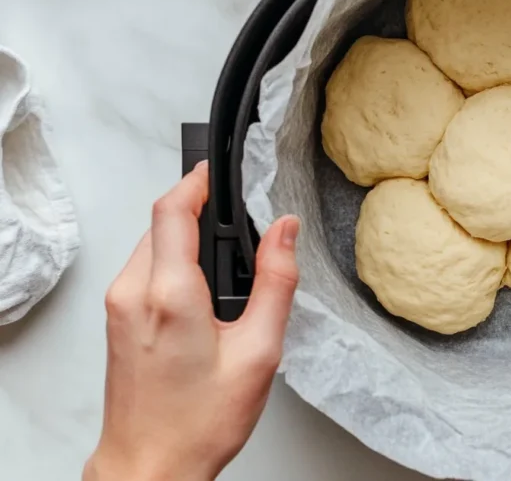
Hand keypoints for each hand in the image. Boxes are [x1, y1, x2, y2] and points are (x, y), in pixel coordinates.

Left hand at [84, 162, 299, 480]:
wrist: (150, 466)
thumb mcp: (259, 351)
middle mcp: (133, 294)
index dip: (197, 180)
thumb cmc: (199, 422)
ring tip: (225, 255)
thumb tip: (285, 230)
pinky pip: (142, 267)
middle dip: (197, 208)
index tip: (219, 169)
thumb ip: (276, 281)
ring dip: (183, 234)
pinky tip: (200, 286)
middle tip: (235, 216)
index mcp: (170, 295)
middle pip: (160, 221)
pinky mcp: (114, 319)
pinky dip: (170, 259)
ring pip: (150, 243)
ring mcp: (118, 307)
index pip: (173, 210)